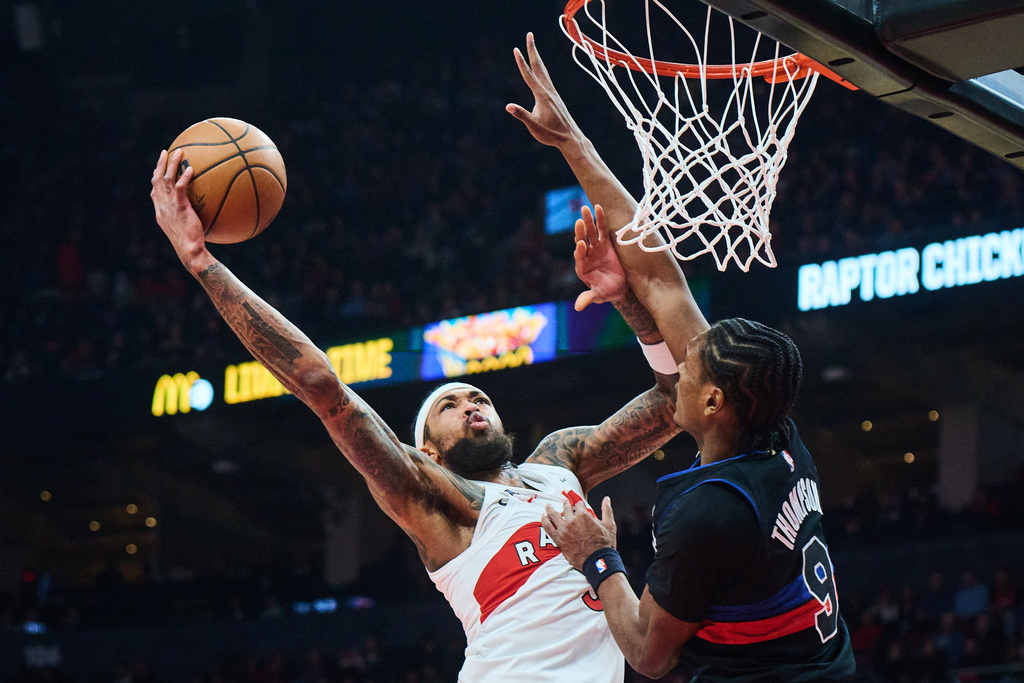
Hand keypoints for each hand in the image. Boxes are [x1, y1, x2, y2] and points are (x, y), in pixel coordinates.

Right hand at [150, 149, 211, 272]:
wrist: (189, 251)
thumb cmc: (191, 244)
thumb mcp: (185, 228)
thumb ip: (187, 217)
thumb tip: (198, 212)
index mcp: (161, 211)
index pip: (155, 191)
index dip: (156, 178)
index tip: (159, 168)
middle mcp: (161, 206)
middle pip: (157, 180)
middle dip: (160, 164)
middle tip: (165, 152)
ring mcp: (169, 206)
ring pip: (166, 179)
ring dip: (171, 163)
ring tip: (178, 151)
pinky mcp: (179, 207)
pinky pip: (180, 187)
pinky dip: (184, 176)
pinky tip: (191, 169)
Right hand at [506, 32, 579, 148]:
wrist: (570, 138)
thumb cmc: (551, 134)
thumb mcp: (534, 126)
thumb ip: (522, 115)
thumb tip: (509, 107)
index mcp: (542, 95)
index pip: (529, 75)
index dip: (521, 62)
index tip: (516, 49)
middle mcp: (548, 91)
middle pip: (539, 66)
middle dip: (532, 50)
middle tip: (529, 35)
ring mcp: (553, 93)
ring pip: (543, 71)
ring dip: (537, 58)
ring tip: (532, 48)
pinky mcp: (555, 98)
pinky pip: (546, 79)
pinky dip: (541, 70)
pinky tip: (540, 71)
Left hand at [541, 496, 616, 570]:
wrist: (597, 561)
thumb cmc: (604, 544)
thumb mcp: (609, 525)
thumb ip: (607, 510)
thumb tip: (607, 499)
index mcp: (584, 515)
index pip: (579, 504)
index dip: (580, 504)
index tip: (579, 505)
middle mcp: (572, 520)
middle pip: (566, 508)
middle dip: (565, 504)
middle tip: (564, 502)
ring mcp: (564, 529)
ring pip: (554, 515)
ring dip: (550, 509)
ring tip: (548, 506)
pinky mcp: (558, 538)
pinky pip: (548, 527)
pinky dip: (545, 520)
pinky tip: (543, 516)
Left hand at [574, 205, 627, 309]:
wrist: (619, 287)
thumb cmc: (607, 292)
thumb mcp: (599, 295)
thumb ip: (588, 298)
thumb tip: (577, 307)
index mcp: (582, 267)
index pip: (579, 257)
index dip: (579, 251)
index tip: (580, 244)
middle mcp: (587, 255)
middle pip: (582, 241)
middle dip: (581, 232)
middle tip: (579, 221)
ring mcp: (595, 248)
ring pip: (590, 232)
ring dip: (588, 221)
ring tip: (586, 208)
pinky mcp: (605, 243)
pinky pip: (602, 229)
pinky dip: (600, 219)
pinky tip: (598, 207)